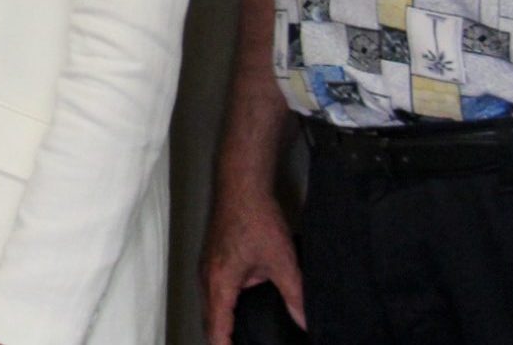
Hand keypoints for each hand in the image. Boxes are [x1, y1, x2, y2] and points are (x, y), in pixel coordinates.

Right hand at [201, 184, 304, 344]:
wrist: (241, 184)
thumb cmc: (255, 218)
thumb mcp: (282, 261)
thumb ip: (295, 295)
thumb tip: (305, 321)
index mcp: (220, 284)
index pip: (216, 329)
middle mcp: (207, 278)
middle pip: (210, 320)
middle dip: (222, 339)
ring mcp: (207, 267)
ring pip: (210, 305)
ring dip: (222, 322)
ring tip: (237, 338)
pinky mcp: (213, 258)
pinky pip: (213, 291)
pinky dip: (222, 306)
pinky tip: (238, 308)